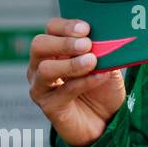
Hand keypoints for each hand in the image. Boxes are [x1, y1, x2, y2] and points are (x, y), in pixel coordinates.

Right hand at [28, 18, 126, 146]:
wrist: (105, 120)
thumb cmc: (102, 87)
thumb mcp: (108, 63)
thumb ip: (104, 50)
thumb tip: (107, 38)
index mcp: (55, 50)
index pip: (51, 29)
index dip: (66, 26)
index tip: (86, 28)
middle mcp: (41, 66)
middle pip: (39, 45)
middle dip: (64, 42)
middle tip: (87, 44)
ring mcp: (42, 87)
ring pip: (45, 69)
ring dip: (71, 63)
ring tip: (92, 61)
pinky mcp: (49, 107)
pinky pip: (63, 92)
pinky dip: (84, 82)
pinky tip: (100, 77)